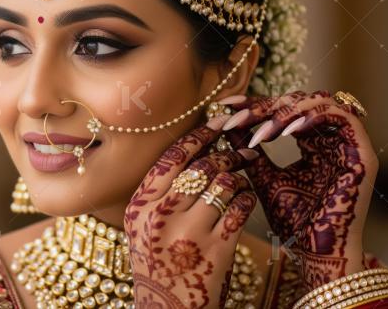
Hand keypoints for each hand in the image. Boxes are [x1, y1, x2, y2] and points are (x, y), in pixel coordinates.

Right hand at [123, 115, 258, 307]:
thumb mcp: (142, 226)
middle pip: (201, 167)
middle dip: (227, 154)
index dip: (198, 135)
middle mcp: (161, 215)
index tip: (218, 123)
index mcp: (141, 205)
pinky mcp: (215, 250)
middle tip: (242, 151)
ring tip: (242, 180)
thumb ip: (159, 193)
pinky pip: (239, 209)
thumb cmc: (156, 264)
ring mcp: (188, 233)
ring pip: (224, 185)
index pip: (172, 157)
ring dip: (239, 178)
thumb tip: (193, 151)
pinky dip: (247, 200)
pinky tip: (246, 201)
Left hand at [219, 90, 376, 288]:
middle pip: (300, 101)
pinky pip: (343, 118)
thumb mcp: (263, 177)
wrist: (313, 250)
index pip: (283, 110)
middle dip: (265, 106)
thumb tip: (225, 124)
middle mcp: (331, 139)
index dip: (254, 103)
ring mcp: (348, 145)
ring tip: (263, 130)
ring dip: (288, 110)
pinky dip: (313, 116)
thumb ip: (248, 149)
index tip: (225, 105)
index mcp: (311, 143)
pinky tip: (287, 130)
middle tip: (238, 118)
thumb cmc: (291, 220)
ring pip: (322, 102)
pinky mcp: (361, 153)